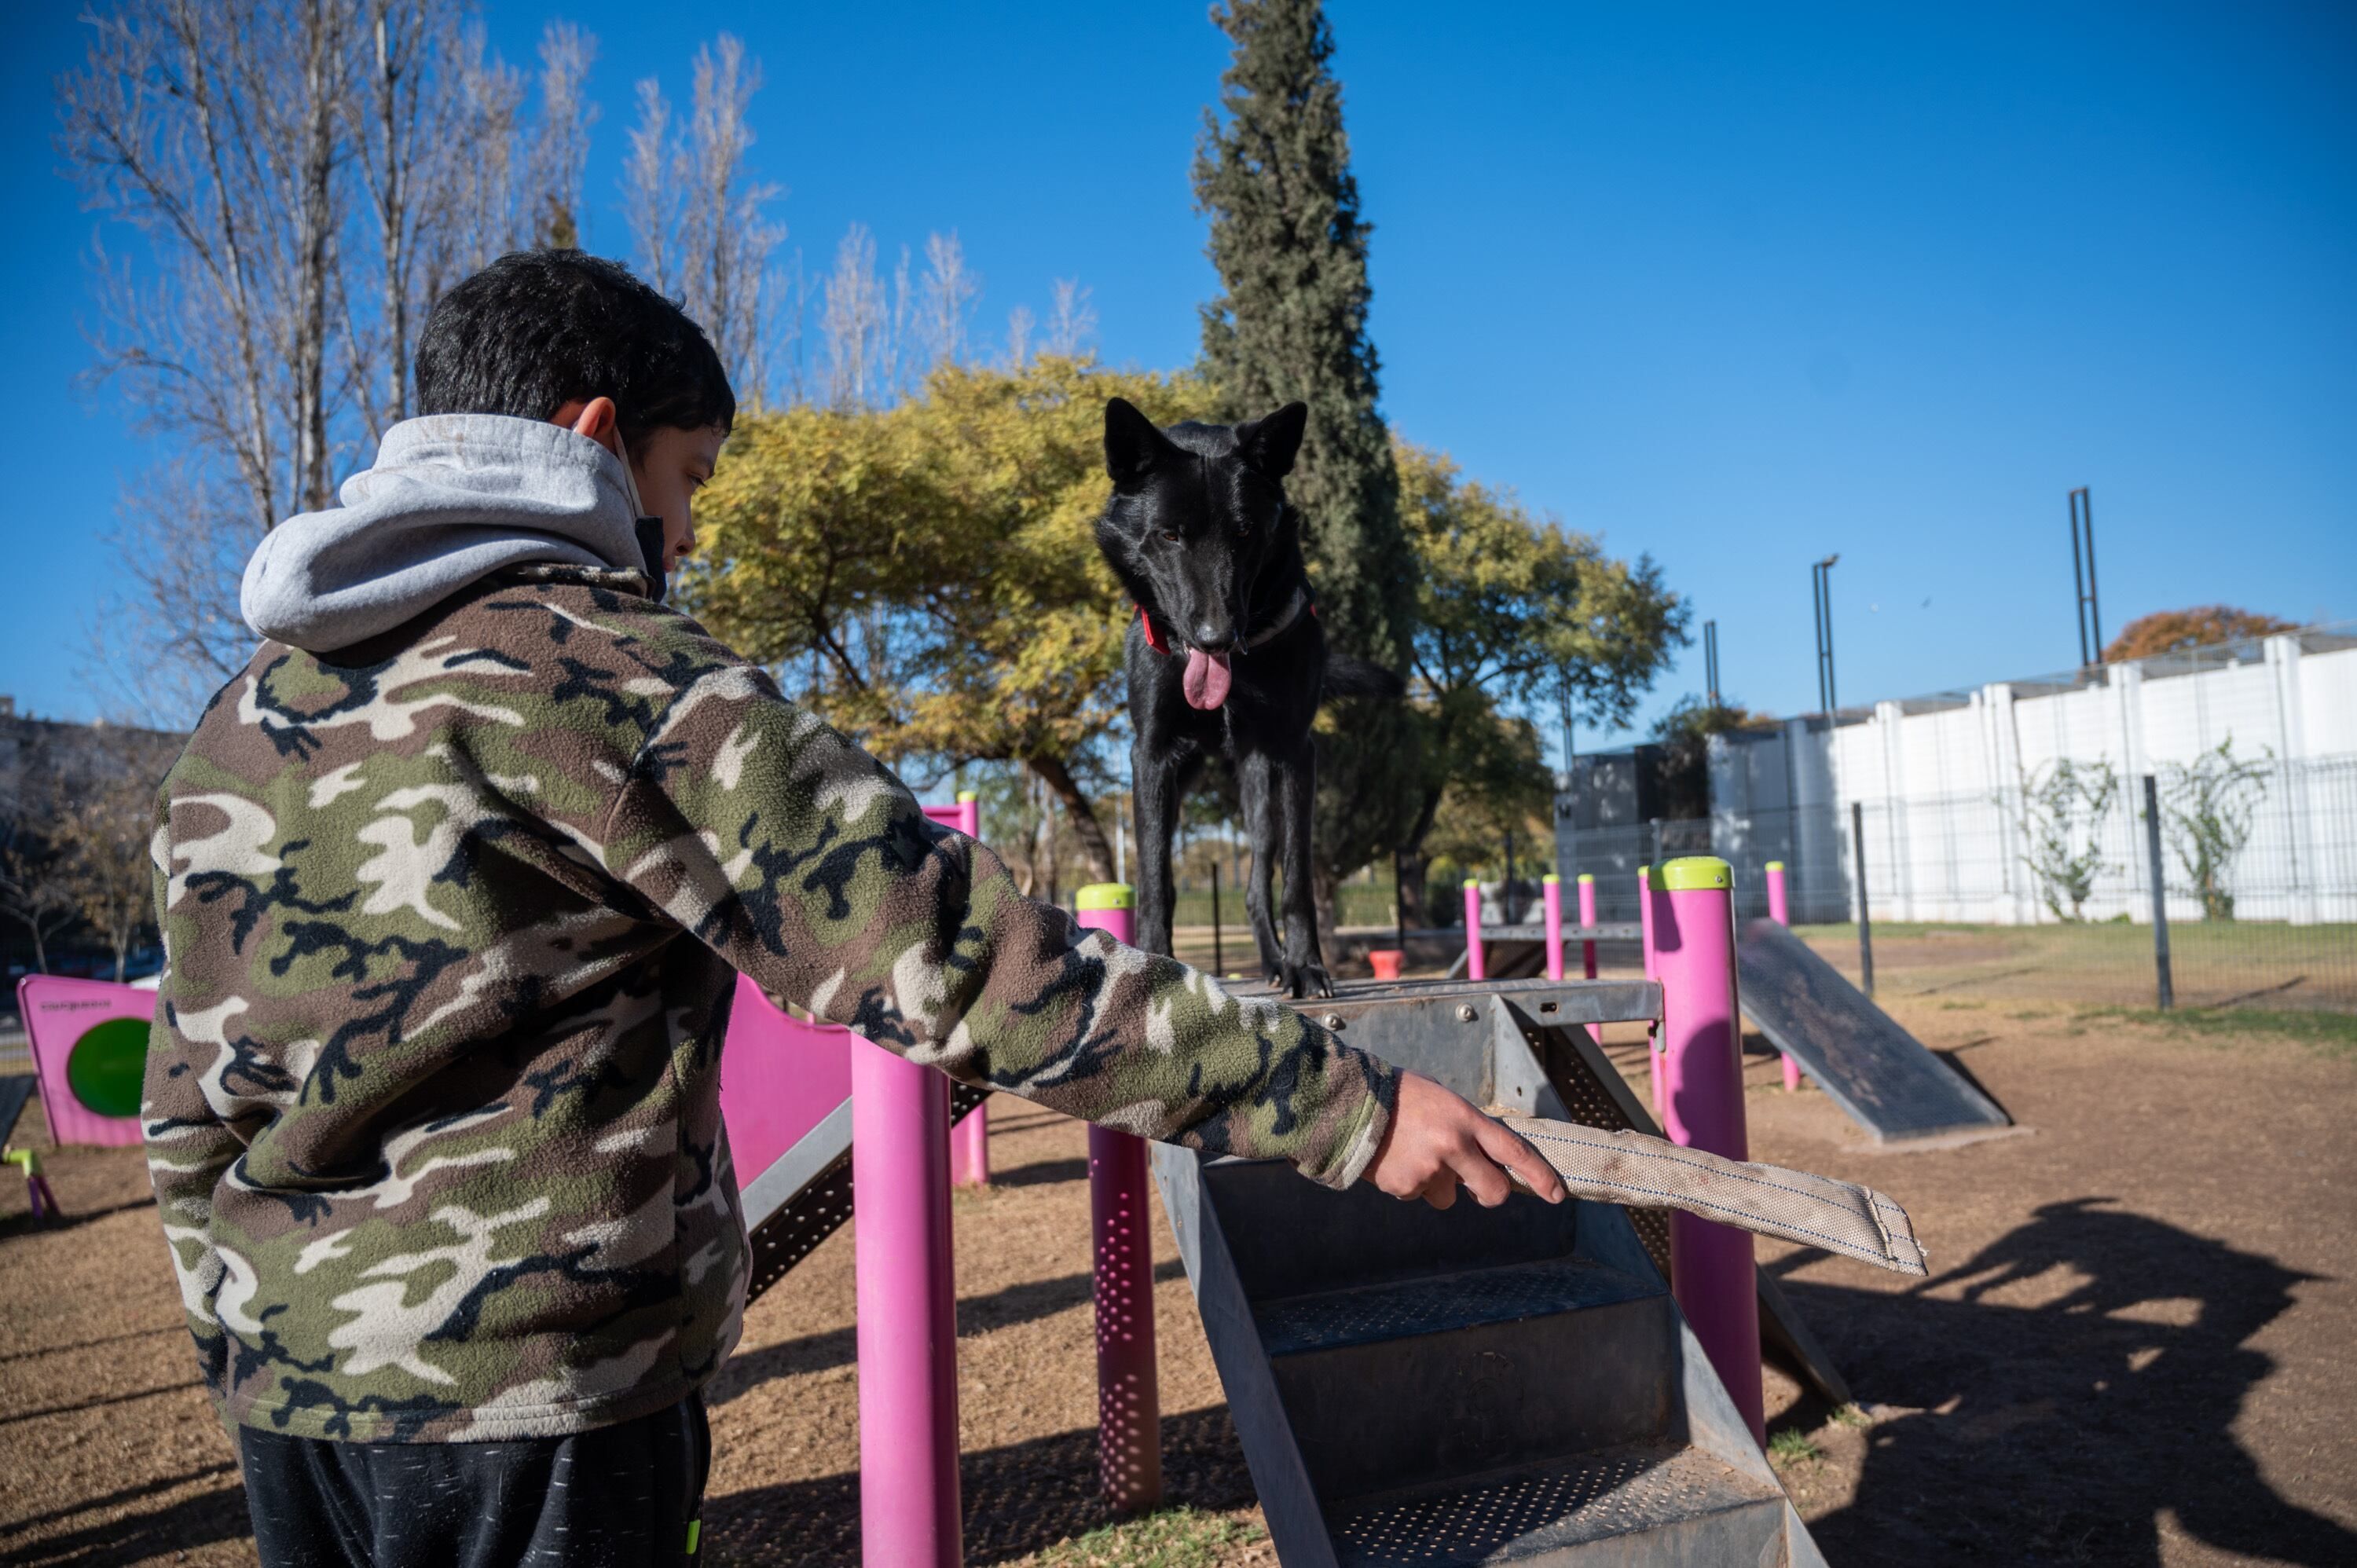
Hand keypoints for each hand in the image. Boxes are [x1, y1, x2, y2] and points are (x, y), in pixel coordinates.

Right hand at [1363, 1070, 1566, 1209]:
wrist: (1349, 1103)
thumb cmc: (1398, 1095)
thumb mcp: (1441, 1099)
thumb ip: (1465, 1127)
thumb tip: (1482, 1157)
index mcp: (1465, 1119)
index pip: (1514, 1151)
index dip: (1539, 1176)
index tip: (1555, 1194)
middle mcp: (1453, 1147)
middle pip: (1492, 1190)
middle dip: (1489, 1193)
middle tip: (1478, 1188)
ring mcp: (1429, 1170)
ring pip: (1447, 1197)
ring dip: (1436, 1183)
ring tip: (1410, 1154)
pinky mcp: (1405, 1186)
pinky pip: (1416, 1195)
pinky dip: (1407, 1183)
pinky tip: (1392, 1159)